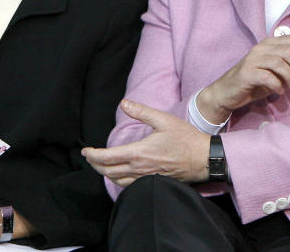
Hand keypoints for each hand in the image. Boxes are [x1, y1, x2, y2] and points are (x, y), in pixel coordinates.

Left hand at [83, 100, 210, 185]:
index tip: (85, 150)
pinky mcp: (153, 182)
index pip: (106, 158)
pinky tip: (119, 174)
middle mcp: (139, 169)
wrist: (203, 159)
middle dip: (94, 165)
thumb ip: (141, 112)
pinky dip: (118, 180)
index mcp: (138, 153)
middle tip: (89, 157)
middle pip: (107, 172)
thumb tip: (123, 103)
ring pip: (116, 181)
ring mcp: (146, 178)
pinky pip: (128, 186)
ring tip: (100, 165)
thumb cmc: (185, 138)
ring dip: (105, 173)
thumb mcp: (163, 120)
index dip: (92, 155)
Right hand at [197, 34, 289, 122]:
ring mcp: (253, 59)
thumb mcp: (281, 76)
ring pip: (280, 62)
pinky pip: (268, 76)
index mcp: (270, 43)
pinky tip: (279, 91)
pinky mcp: (247, 73)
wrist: (228, 92)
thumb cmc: (256, 83)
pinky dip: (278, 85)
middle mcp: (261, 47)